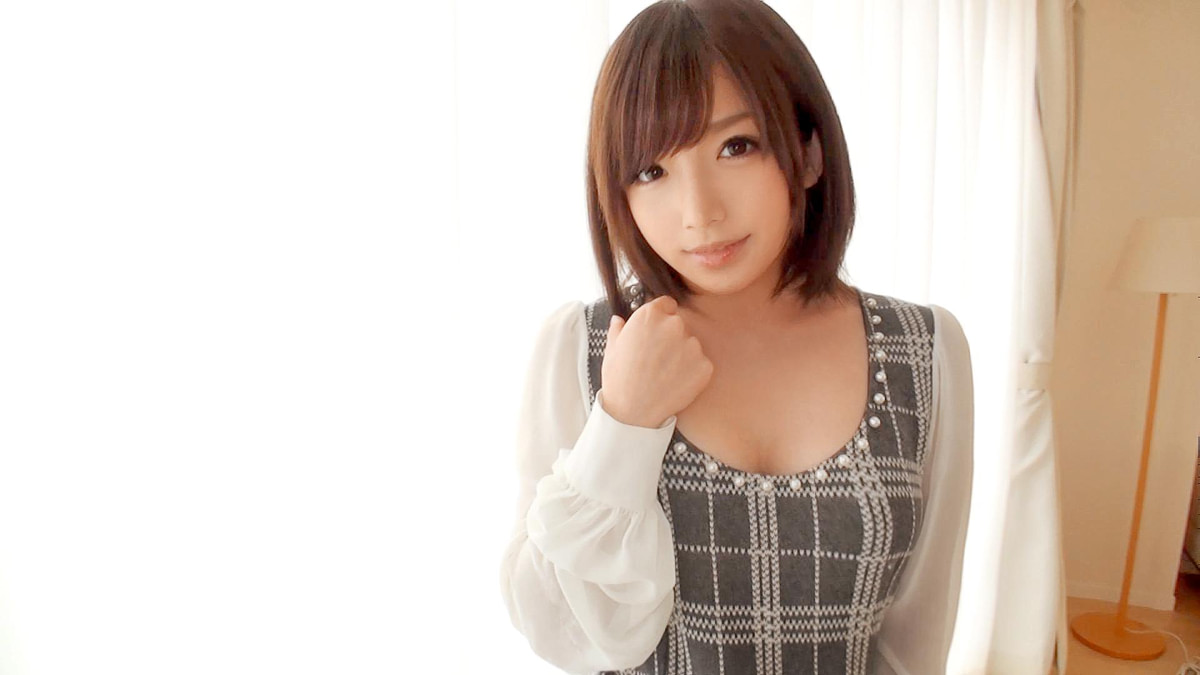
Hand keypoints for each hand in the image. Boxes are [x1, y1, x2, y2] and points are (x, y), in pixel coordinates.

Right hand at [599, 295, 713, 427]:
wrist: (633, 412)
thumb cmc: (619, 379)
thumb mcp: (612, 350)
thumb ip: (619, 330)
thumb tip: (619, 320)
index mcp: (650, 315)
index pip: (666, 304)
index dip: (661, 317)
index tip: (656, 332)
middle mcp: (674, 325)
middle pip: (679, 324)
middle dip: (671, 337)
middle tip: (657, 358)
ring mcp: (691, 345)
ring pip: (690, 344)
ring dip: (683, 355)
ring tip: (664, 374)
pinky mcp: (704, 366)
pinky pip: (701, 363)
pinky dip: (692, 372)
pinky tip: (675, 383)